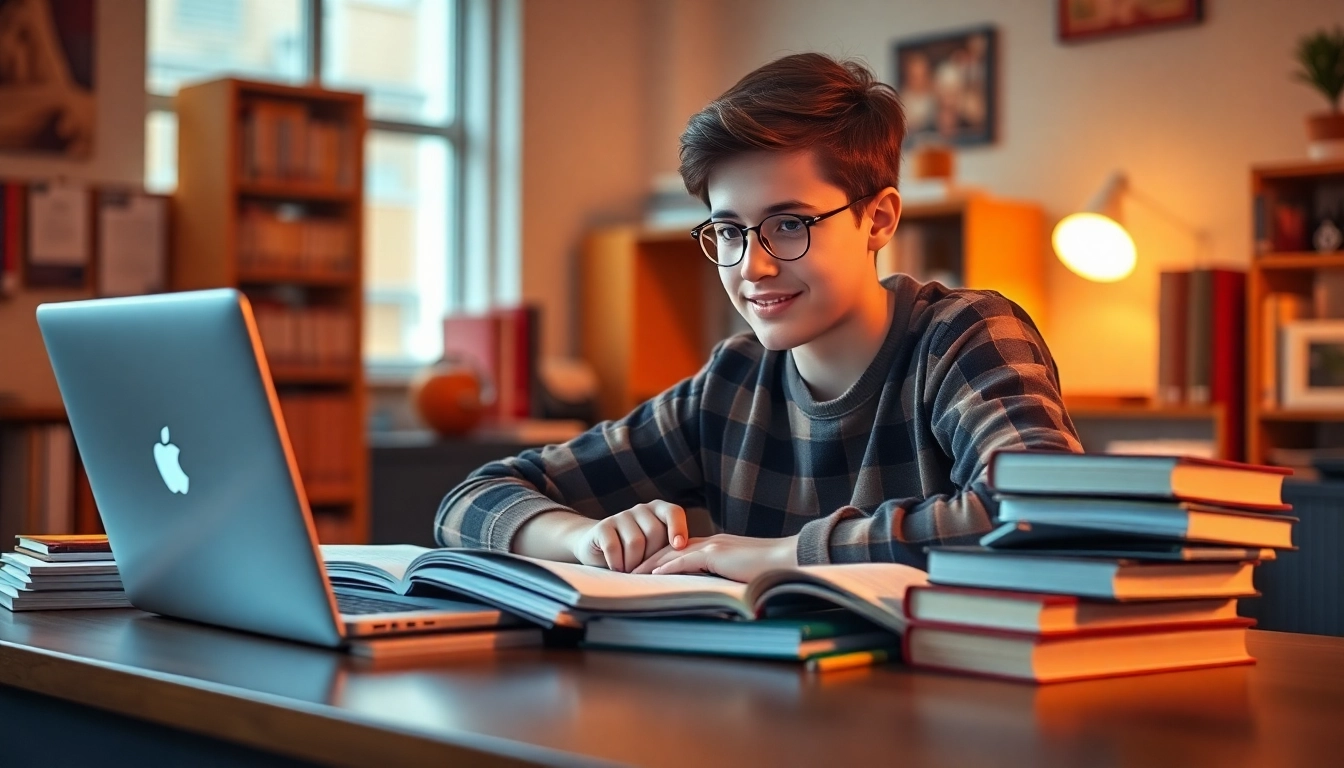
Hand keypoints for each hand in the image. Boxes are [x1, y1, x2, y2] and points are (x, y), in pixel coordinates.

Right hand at [569, 501, 689, 572]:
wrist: (598, 547)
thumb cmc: (637, 552)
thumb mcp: (656, 547)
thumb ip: (672, 548)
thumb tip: (692, 562)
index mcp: (658, 510)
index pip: (673, 512)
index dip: (678, 528)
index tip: (679, 546)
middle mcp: (641, 509)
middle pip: (654, 532)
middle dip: (652, 557)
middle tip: (646, 570)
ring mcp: (620, 516)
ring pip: (636, 542)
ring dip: (634, 564)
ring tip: (631, 571)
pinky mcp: (602, 527)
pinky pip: (614, 547)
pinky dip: (618, 563)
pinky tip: (617, 568)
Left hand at [632, 534, 798, 582]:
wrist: (791, 558)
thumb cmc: (771, 571)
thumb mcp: (741, 575)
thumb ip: (725, 579)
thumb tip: (715, 596)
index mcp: (716, 547)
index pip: (679, 552)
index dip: (659, 560)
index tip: (642, 571)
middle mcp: (711, 543)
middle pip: (669, 550)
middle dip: (646, 560)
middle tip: (626, 570)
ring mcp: (713, 546)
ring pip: (672, 553)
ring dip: (650, 564)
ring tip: (631, 574)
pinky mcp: (717, 554)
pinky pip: (686, 560)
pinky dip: (667, 567)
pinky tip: (652, 574)